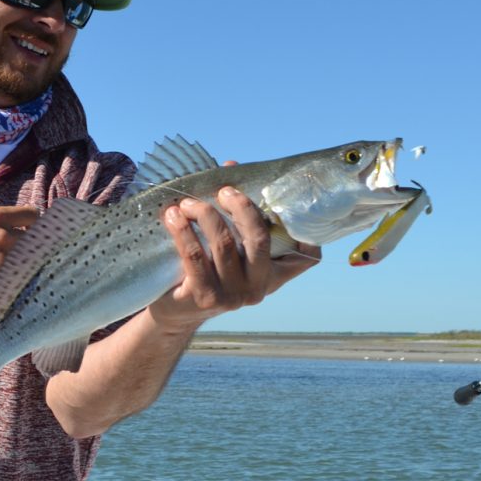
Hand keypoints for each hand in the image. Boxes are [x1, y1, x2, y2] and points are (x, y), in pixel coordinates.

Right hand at [0, 204, 39, 300]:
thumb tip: (9, 219)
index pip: (32, 214)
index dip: (35, 223)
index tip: (33, 230)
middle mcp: (2, 236)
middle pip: (35, 239)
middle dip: (31, 244)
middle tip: (26, 251)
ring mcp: (1, 259)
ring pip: (28, 259)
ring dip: (25, 262)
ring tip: (19, 266)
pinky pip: (17, 276)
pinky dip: (17, 277)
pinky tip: (10, 278)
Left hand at [148, 187, 319, 332]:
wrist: (174, 313)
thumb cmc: (204, 271)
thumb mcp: (226, 248)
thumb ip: (234, 212)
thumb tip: (230, 167)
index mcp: (272, 276)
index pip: (305, 258)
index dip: (308, 234)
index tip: (290, 201)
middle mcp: (258, 289)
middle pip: (259, 239)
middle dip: (242, 208)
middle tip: (224, 191)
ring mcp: (232, 296)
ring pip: (224, 244)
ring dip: (205, 215)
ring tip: (187, 202)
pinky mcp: (204, 298)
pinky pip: (194, 256)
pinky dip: (183, 231)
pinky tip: (172, 217)